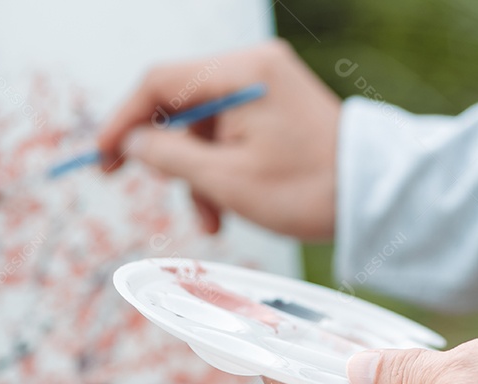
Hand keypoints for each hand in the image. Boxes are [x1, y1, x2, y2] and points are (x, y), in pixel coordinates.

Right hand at [97, 40, 339, 239]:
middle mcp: (254, 68)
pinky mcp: (278, 108)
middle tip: (154, 190)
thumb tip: (129, 146)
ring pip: (205, 126)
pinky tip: (228, 208)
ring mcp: (268, 86)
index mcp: (242, 73)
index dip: (123, 120)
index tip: (102, 157)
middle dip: (169, 156)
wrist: (376, 199)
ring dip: (197, 173)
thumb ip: (169, 158)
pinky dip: (221, 168)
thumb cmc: (308, 190)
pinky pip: (231, 133)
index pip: (160, 83)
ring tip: (211, 220)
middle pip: (181, 104)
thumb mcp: (227, 180)